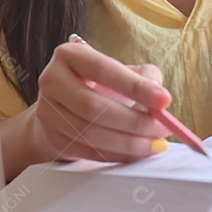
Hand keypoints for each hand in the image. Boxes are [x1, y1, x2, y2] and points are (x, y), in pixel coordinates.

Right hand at [21, 40, 171, 163]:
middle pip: (93, 106)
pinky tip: (136, 153)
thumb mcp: (119, 71)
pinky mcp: (52, 137)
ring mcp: (47, 111)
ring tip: (155, 143)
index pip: (103, 70)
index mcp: (69, 55)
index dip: (135, 86)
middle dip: (135, 121)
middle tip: (163, 128)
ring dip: (129, 143)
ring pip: (90, 132)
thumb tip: (159, 95)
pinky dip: (117, 155)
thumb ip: (144, 75)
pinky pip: (87, 151)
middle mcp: (52, 80)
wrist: (63, 109)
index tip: (164, 100)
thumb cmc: (97, 86)